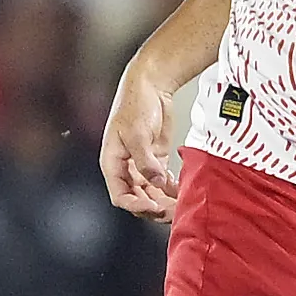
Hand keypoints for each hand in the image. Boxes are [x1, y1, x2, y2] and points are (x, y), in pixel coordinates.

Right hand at [100, 63, 181, 219]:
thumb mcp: (137, 133)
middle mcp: (125, 168)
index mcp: (112, 163)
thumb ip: (145, 161)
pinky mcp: (156, 160)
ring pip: (151, 194)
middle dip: (154, 208)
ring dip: (165, 201)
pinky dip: (172, 189)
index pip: (120, 196)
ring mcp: (141, 165)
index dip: (136, 206)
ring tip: (181, 204)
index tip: (154, 207)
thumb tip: (156, 182)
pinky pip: (162, 182)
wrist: (151, 84)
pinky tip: (182, 189)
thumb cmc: (135, 103)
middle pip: (138, 199)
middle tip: (173, 211)